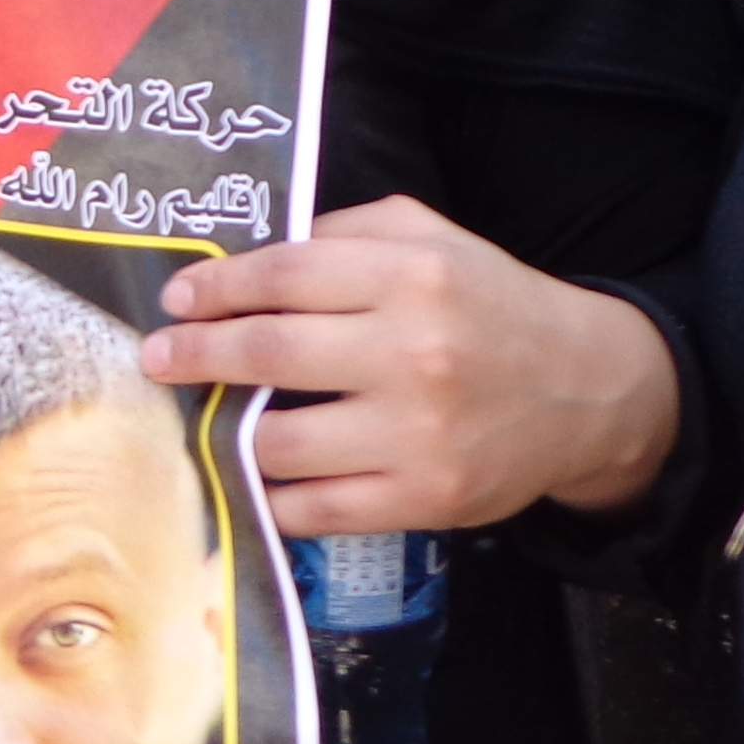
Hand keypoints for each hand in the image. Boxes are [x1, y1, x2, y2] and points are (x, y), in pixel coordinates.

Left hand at [135, 193, 680, 532]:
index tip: (177, 302)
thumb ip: (345, 236)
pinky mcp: (423, 498)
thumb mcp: (432, 239)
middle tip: (157, 359)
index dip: (218, 289)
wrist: (586, 390)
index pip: (285, 276)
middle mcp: (413, 353)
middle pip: (269, 354)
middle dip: (196, 357)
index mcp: (413, 276)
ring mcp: (417, 434)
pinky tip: (249, 477)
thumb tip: (248, 260)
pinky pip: (315, 508)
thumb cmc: (491, 306)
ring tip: (206, 420)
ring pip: (281, 441)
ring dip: (227, 432)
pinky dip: (270, 496)